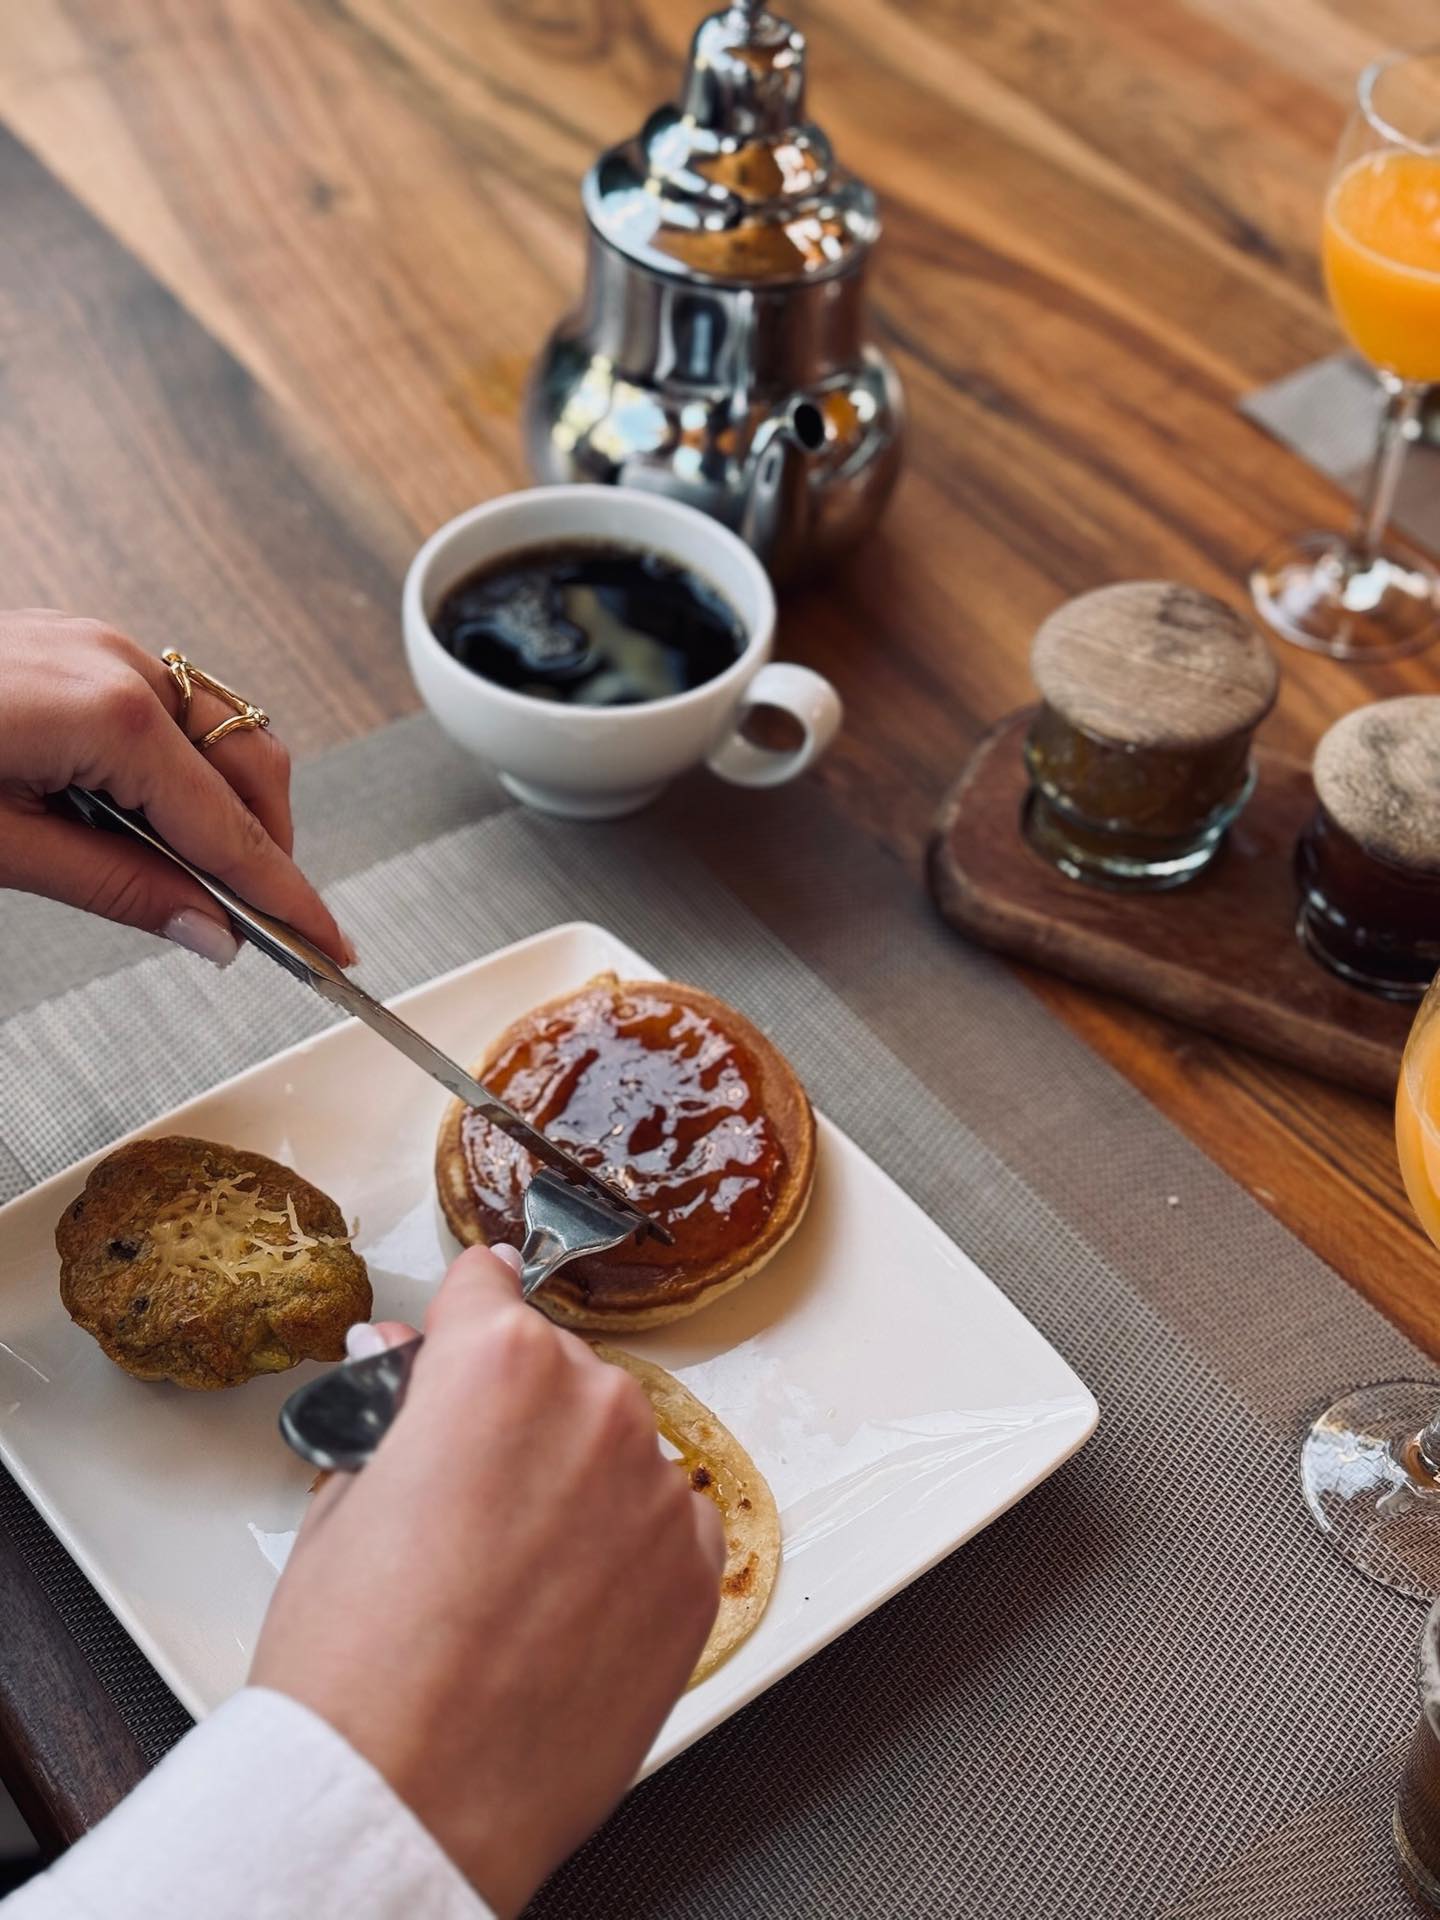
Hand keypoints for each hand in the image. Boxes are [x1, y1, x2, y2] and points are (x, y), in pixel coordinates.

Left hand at [0, 609, 348, 962]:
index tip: (327, 944)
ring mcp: (100, 648)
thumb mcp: (1, 846)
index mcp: (110, 713)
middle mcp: (118, 665)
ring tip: (180, 871)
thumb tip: (209, 930)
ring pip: (219, 732)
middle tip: (254, 922)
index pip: (233, 829)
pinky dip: (178, 770)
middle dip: (265, 848)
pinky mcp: (77, 649)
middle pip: (252, 765)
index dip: (287, 899)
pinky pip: (170, 708)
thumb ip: (116, 887)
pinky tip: (138, 816)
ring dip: (220, 806)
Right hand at [251, 1247, 725, 1916]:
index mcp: (496, 1364)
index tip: (463, 1330)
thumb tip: (402, 1358)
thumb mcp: (341, 1508)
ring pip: (615, 1442)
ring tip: (511, 1572)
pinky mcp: (698, 1569)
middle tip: (464, 1498)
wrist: (411, 1807)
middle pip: (555, 1367)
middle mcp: (594, 1405)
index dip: (460, 1316)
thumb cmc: (357, 1670)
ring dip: (576, 1477)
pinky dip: (627, 1544)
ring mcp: (656, 1486)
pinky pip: (664, 1517)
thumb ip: (392, 1412)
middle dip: (514, 1411)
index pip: (486, 1285)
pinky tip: (567, 1607)